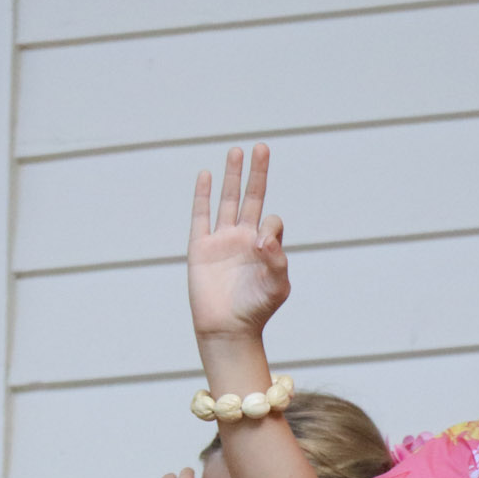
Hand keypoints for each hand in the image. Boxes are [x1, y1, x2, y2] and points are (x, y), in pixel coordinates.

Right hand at [188, 145, 289, 339]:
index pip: (271, 221)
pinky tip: (206, 174)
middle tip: (262, 147)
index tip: (264, 246)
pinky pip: (201, 216)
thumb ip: (278, 260)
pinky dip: (202, 195)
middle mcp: (243, 238)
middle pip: (251, 197)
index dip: (271, 227)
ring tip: (237, 151)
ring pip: (227, 200)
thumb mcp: (278, 286)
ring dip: (232, 176)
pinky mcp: (200, 247)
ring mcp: (221, 241)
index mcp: (264, 247)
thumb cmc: (256, 310)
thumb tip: (263, 237)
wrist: (227, 329)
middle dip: (257, 173)